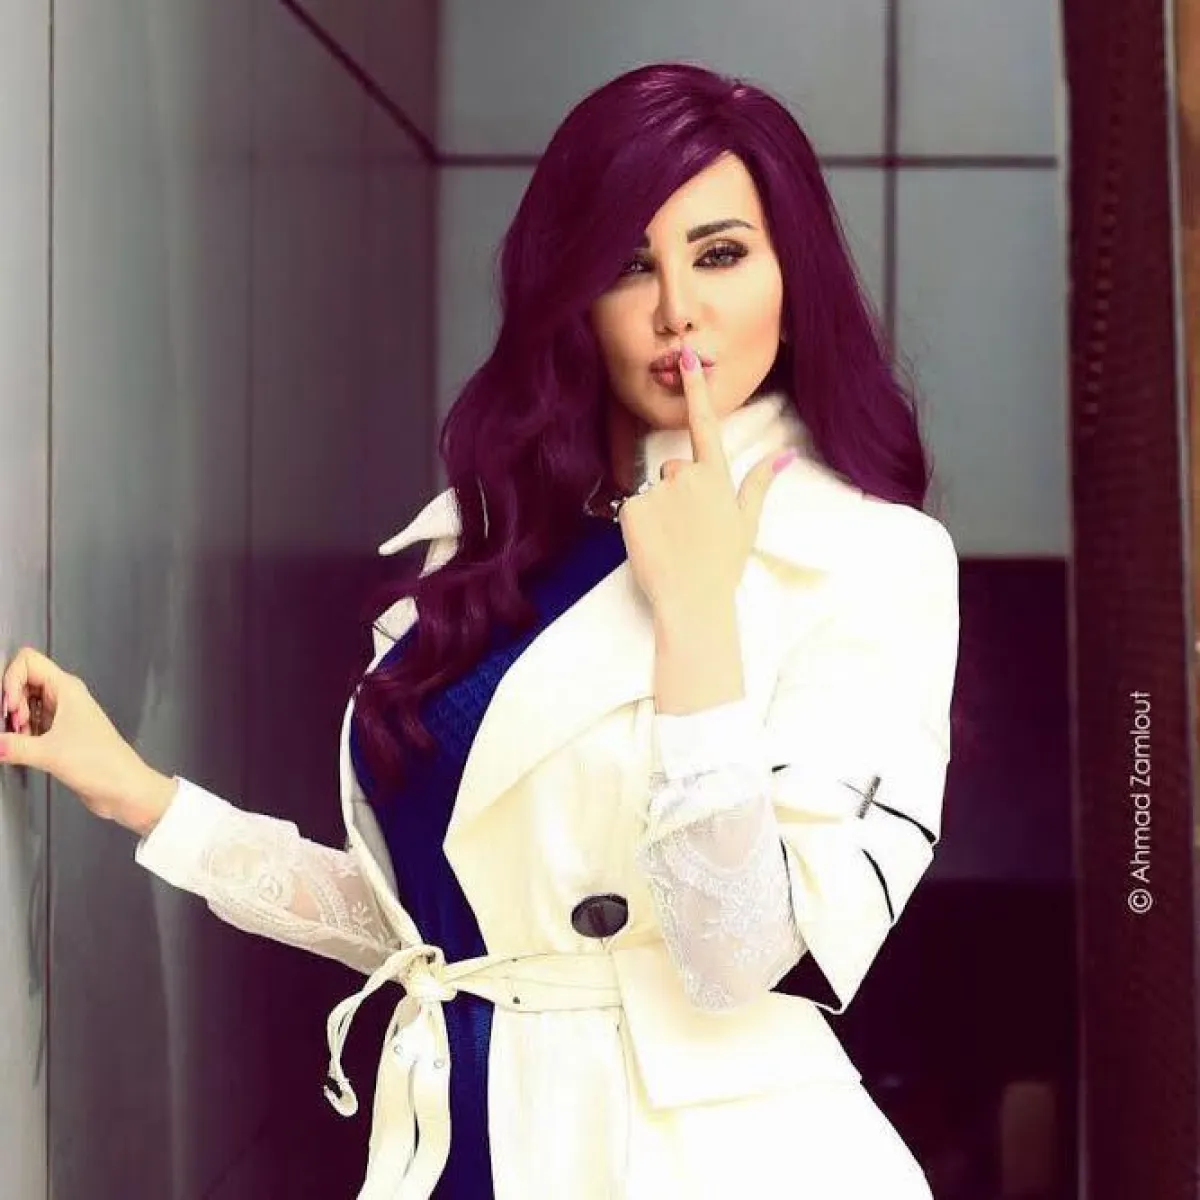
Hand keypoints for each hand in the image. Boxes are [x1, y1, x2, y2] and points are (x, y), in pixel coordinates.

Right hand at [0, 646, 174, 831]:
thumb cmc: (103, 764)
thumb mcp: (49, 753)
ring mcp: (63, 715)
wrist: (123, 788)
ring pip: (25, 704)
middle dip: (10, 703)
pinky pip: (30, 724)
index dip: (10, 680)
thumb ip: (13, 746)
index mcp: (67, 688)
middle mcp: (65, 697)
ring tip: (21, 738)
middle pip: (22, 682)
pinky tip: (25, 748)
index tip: (10, 707)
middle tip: (14, 725)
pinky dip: (21, 734)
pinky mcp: (60, 734)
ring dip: (15, 721)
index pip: (27, 661)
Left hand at [618, 341, 794, 618]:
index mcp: (716, 477)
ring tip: (675, 542)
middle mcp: (686, 477)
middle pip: (675, 470)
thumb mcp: (747, 523)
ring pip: (655, 491)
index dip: (696, 388)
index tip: (686, 354)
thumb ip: (760, 483)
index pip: (705, 424)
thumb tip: (786, 455)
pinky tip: (656, 545)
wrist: (692, 601)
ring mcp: (657, 492)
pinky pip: (634, 507)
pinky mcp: (631, 509)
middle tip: (691, 530)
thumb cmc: (723, 565)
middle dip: (679, 493)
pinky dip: (641, 525)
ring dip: (661, 511)